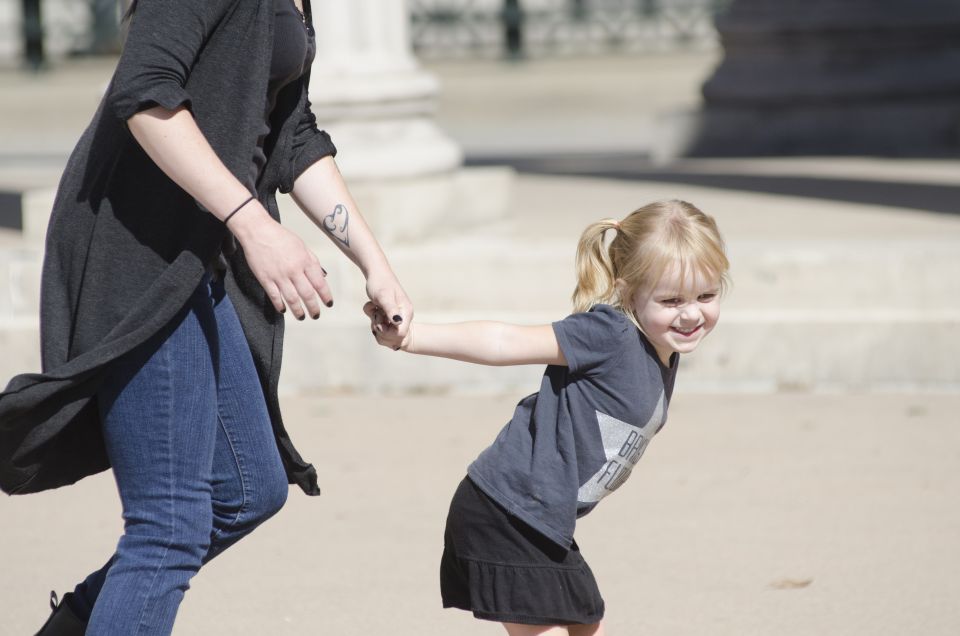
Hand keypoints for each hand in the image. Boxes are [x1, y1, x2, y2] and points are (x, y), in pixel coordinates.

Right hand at [229, 204, 331, 319]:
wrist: (258, 231)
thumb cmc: (281, 237)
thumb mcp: (302, 246)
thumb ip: (312, 261)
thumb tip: (322, 276)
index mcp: (305, 261)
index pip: (319, 283)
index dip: (325, 295)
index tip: (329, 304)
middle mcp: (294, 270)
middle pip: (307, 294)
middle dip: (313, 307)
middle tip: (316, 315)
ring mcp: (279, 275)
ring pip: (292, 298)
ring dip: (298, 310)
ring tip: (302, 317)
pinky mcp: (265, 279)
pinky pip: (274, 296)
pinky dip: (280, 305)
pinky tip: (284, 310)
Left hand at [364, 270, 412, 338]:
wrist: (375, 272)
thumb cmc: (380, 283)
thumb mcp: (383, 296)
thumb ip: (391, 310)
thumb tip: (398, 322)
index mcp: (406, 312)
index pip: (400, 334)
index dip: (387, 332)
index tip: (379, 321)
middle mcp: (403, 315)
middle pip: (391, 335)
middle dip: (380, 326)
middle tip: (376, 312)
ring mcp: (395, 315)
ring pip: (383, 330)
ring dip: (374, 320)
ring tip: (374, 307)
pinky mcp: (387, 313)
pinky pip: (378, 322)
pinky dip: (371, 315)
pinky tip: (372, 305)